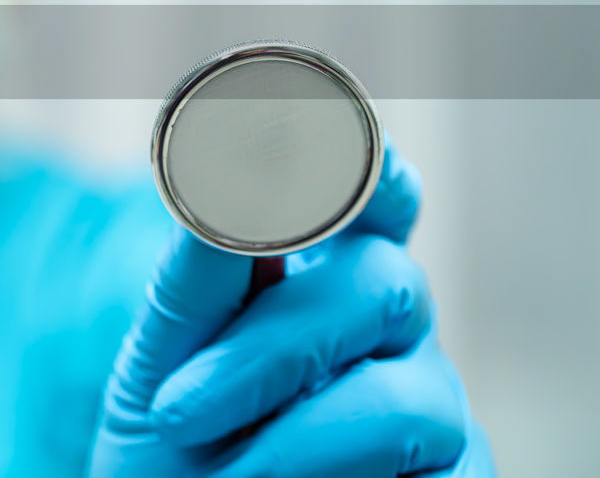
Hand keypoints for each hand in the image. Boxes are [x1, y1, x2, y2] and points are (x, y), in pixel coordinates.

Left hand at [88, 137, 496, 476]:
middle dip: (273, 348)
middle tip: (176, 408)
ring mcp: (436, 409)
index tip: (362, 153)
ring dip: (293, 443)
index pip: (374, 202)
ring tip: (220, 476)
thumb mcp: (163, 357)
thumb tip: (219, 171)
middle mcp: (394, 330)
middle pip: (386, 285)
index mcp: (325, 276)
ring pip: (406, 401)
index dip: (375, 174)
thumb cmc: (173, 440)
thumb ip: (198, 276)